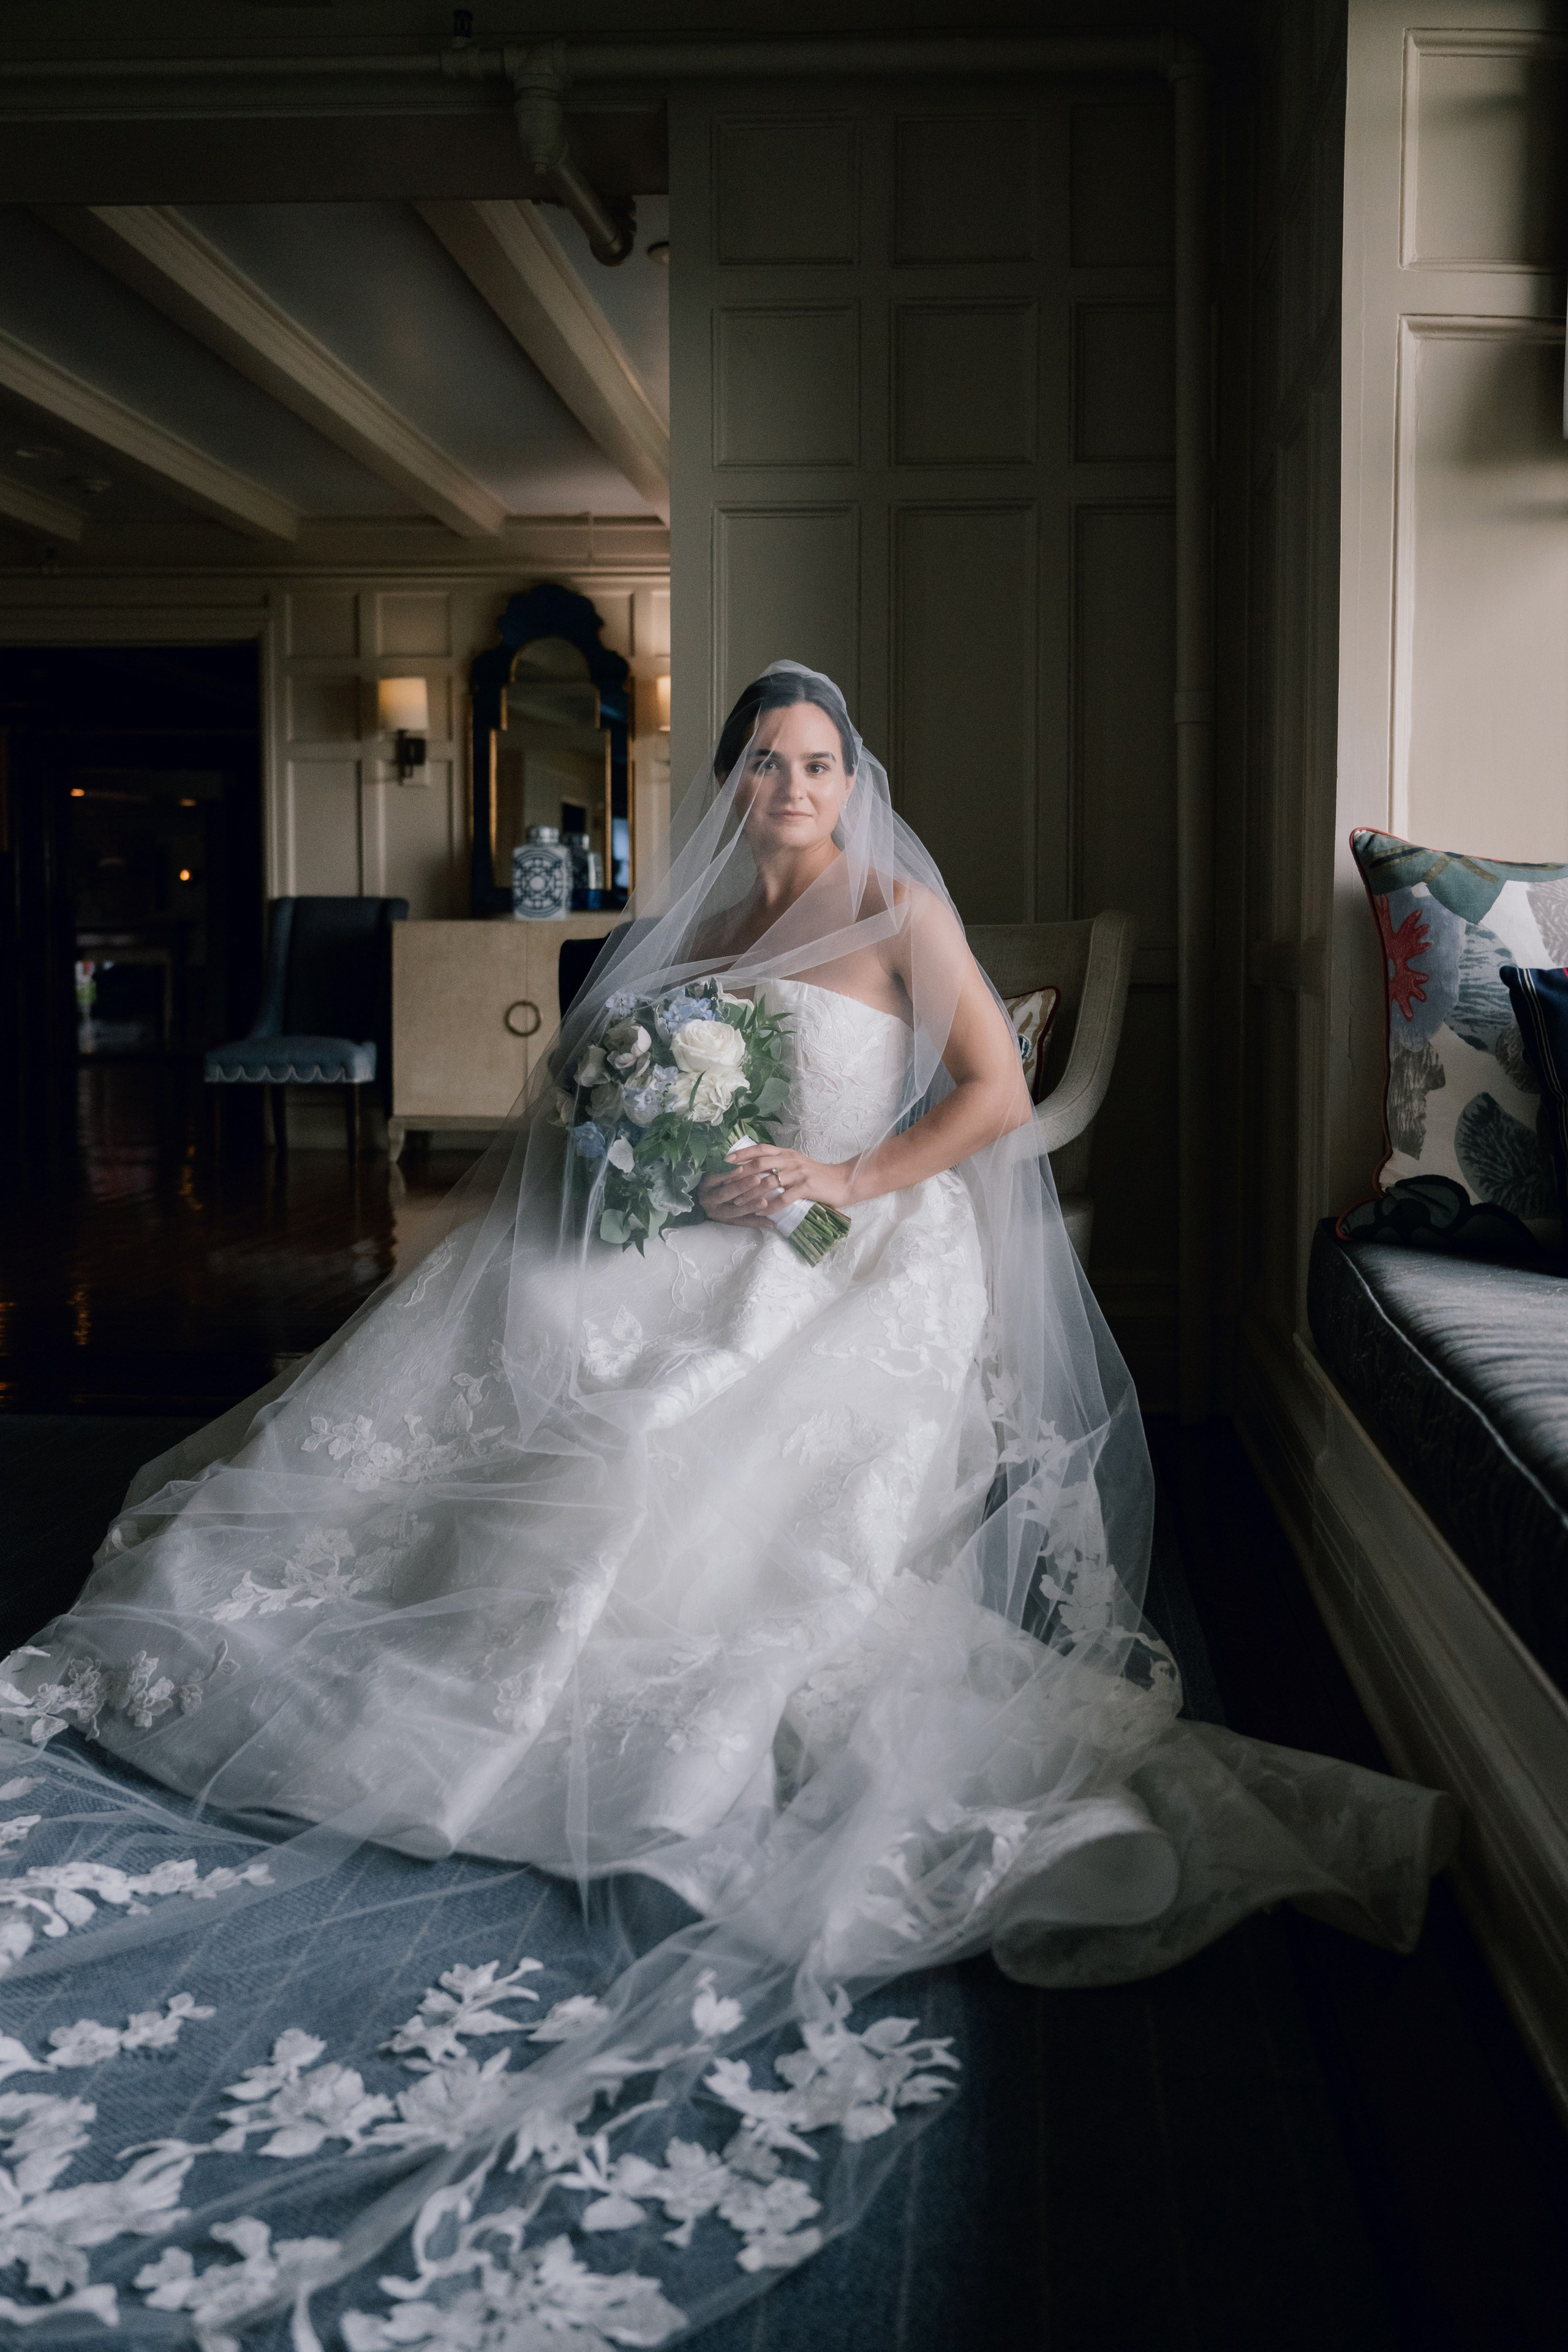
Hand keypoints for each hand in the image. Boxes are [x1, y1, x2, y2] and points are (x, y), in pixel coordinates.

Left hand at [698, 1143, 851, 1228]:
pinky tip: (761, 1212)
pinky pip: (784, 1198)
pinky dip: (771, 1206)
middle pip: (760, 1163)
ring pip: (769, 1182)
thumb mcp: (796, 1164)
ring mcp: (799, 1173)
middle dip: (741, 1174)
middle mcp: (791, 1160)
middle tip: (726, 1184)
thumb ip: (779, 1163)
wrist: (842, 1181)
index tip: (726, 1159)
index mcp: (787, 1153)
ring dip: (751, 1193)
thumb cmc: (817, 1175)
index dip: (742, 1153)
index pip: (760, 1149)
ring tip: (738, 1202)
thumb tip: (755, 1167)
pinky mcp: (807, 1187)